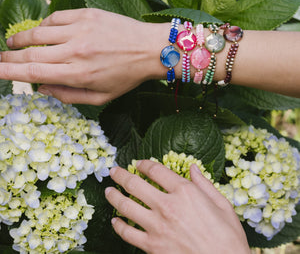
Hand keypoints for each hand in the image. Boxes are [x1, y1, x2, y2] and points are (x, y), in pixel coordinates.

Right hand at [1, 8, 167, 103]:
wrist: (150, 49)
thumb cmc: (128, 76)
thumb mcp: (102, 97)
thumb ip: (70, 96)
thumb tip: (44, 89)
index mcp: (78, 74)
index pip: (33, 72)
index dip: (8, 72)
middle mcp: (75, 51)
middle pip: (30, 53)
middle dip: (8, 57)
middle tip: (0, 59)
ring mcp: (80, 29)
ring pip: (38, 32)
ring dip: (21, 39)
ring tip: (13, 44)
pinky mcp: (86, 14)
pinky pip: (55, 18)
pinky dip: (44, 25)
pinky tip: (44, 31)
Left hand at [105, 160, 250, 253]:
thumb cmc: (227, 237)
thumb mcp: (222, 204)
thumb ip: (204, 183)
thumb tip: (192, 167)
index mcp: (185, 192)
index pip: (156, 170)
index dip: (144, 164)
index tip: (138, 163)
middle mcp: (167, 206)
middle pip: (135, 184)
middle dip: (121, 175)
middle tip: (113, 171)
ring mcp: (157, 227)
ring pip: (126, 206)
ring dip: (114, 196)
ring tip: (108, 191)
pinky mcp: (152, 247)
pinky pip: (128, 233)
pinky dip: (118, 226)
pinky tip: (114, 221)